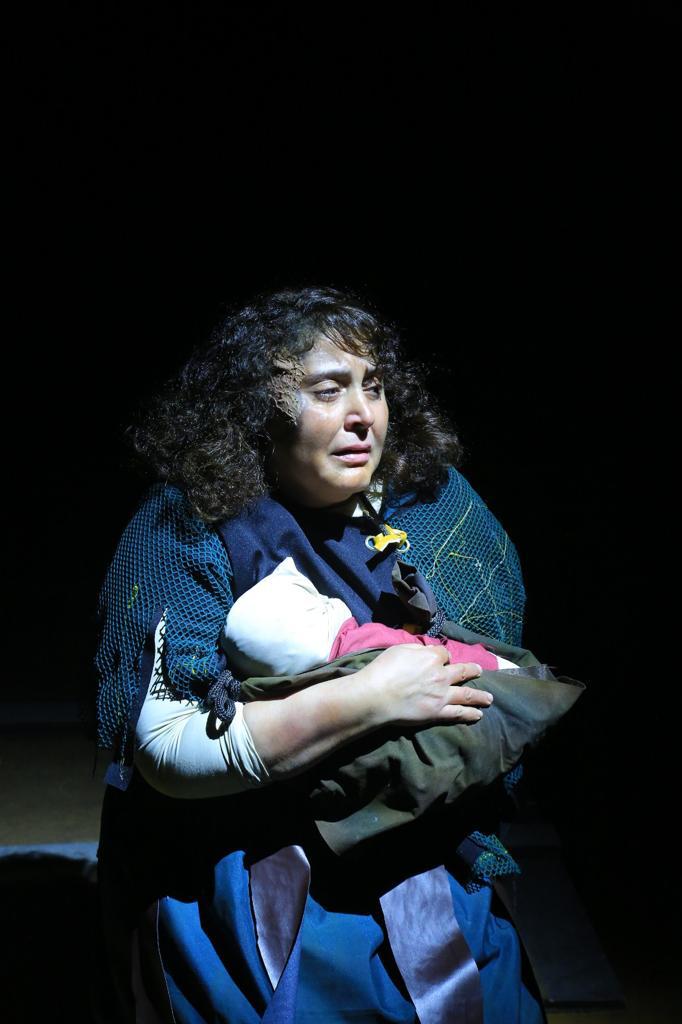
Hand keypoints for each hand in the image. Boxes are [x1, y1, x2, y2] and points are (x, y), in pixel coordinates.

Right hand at [360, 643, 493, 727]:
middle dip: (472, 670)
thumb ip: (417, 649)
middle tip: (480, 671)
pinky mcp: (437, 712)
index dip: (443, 656)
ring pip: (467, 694)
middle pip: (462, 671)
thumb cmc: (383, 670)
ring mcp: (442, 695)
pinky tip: (478, 715)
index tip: (442, 659)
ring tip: (489, 698)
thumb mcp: (399, 649)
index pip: (444, 654)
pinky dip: (470, 714)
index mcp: (431, 658)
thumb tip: (428, 650)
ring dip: (480, 696)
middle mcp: (441, 675)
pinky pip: (458, 713)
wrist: (376, 696)